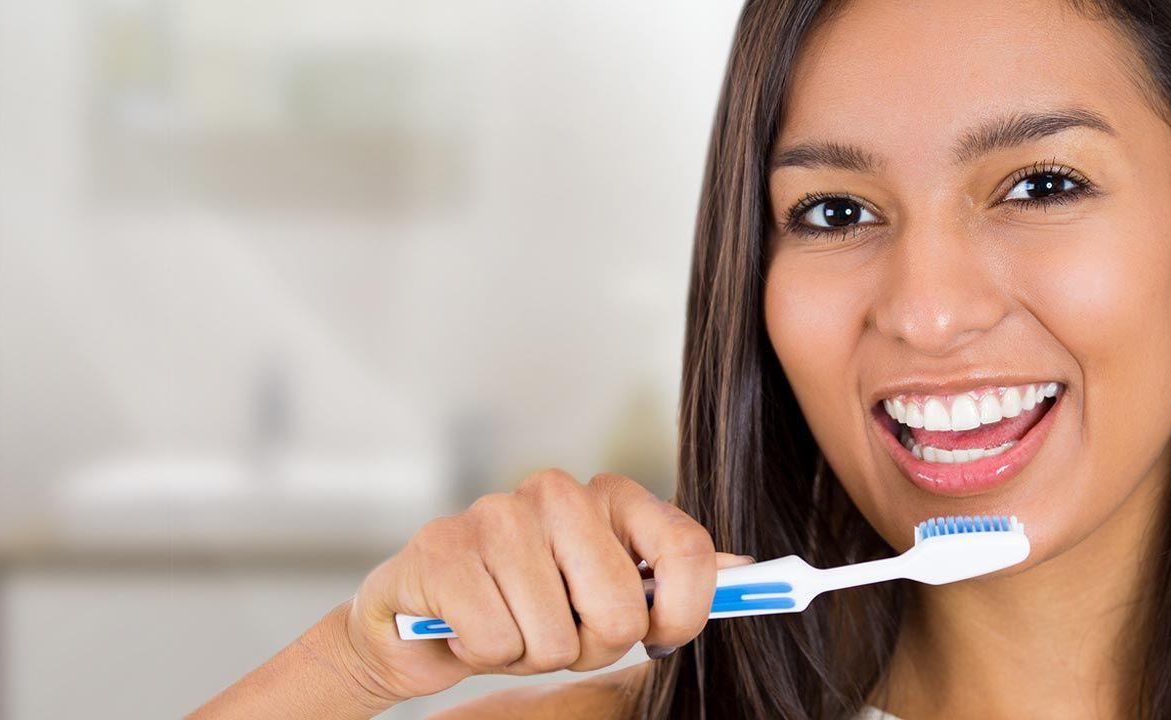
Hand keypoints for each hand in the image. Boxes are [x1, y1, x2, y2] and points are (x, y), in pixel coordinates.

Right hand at [333, 469, 751, 703]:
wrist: (421, 618)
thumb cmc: (526, 604)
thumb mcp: (607, 590)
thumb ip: (669, 577)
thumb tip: (750, 574)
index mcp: (609, 495)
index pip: (686, 549)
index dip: (684, 612)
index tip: (660, 636)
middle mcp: (556, 491)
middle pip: (621, 612)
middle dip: (590, 646)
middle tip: (559, 631)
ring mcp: (496, 515)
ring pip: (556, 639)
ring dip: (533, 654)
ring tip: (510, 624)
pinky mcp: (442, 551)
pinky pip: (496, 643)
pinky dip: (484, 653)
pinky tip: (469, 625)